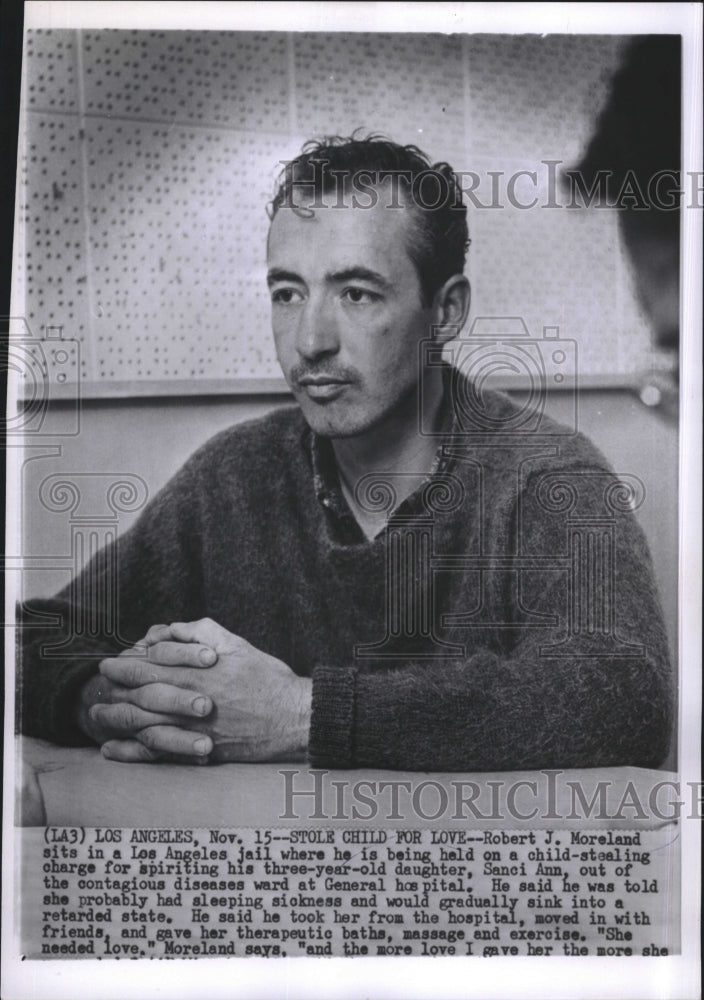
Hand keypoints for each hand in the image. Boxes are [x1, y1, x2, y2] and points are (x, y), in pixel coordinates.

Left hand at [98, 618, 311, 762]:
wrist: (293, 719)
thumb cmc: (268, 679)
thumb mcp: (238, 645)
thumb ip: (203, 632)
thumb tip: (173, 628)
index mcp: (196, 672)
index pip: (149, 665)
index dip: (126, 663)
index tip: (113, 661)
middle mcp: (189, 700)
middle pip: (139, 693)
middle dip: (114, 687)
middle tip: (99, 683)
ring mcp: (191, 728)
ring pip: (141, 722)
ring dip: (114, 717)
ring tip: (97, 714)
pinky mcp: (197, 751)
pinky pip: (155, 752)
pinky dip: (130, 752)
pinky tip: (112, 749)